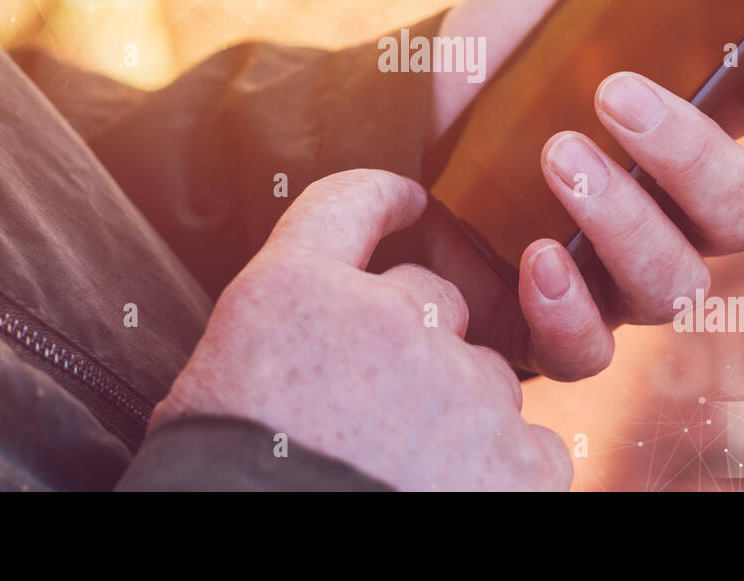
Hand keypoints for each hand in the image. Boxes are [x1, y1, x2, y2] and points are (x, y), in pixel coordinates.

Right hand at [152, 169, 571, 490]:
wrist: (252, 571)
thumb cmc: (220, 485)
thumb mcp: (210, 392)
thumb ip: (271, 335)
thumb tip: (296, 338)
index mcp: (296, 294)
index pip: (348, 204)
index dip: (383, 199)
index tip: (409, 199)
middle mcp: (386, 318)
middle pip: (434, 300)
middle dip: (420, 343)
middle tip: (384, 409)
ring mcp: (459, 386)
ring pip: (487, 376)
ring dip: (463, 412)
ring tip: (414, 473)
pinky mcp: (516, 460)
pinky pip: (532, 447)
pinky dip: (506, 474)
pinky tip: (456, 497)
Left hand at [424, 0, 743, 379]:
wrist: (364, 157)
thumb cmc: (462, 83)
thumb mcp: (525, 1)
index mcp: (672, 124)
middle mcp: (659, 208)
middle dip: (692, 155)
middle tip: (614, 96)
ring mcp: (609, 279)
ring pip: (681, 284)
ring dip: (627, 222)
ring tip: (555, 158)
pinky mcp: (551, 335)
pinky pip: (592, 354)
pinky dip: (569, 311)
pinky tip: (528, 261)